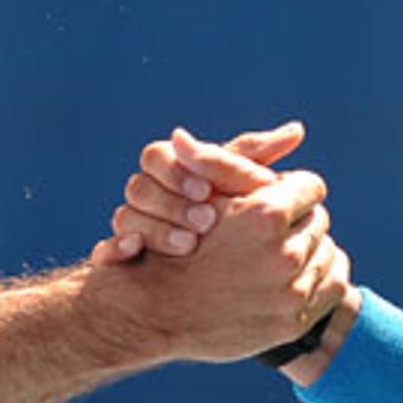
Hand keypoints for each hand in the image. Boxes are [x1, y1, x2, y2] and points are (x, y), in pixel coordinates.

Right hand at [84, 164, 352, 363]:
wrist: (156, 308)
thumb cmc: (177, 238)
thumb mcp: (206, 190)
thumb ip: (250, 159)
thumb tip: (298, 129)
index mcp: (267, 215)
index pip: (310, 186)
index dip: (292, 188)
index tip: (278, 195)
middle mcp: (285, 255)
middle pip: (319, 219)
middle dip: (299, 219)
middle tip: (277, 225)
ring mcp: (290, 293)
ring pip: (328, 252)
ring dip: (311, 247)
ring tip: (285, 249)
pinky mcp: (293, 322)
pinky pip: (334, 286)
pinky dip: (321, 275)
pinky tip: (301, 272)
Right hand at [92, 122, 304, 264]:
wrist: (190, 271)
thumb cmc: (220, 211)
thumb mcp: (236, 184)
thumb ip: (257, 160)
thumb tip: (298, 131)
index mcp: (164, 165)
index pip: (157, 156)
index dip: (180, 171)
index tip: (208, 190)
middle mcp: (141, 192)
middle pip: (138, 186)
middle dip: (173, 203)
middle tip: (206, 221)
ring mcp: (127, 224)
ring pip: (124, 216)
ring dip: (156, 229)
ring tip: (189, 245)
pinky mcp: (116, 255)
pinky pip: (104, 250)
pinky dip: (117, 250)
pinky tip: (141, 256)